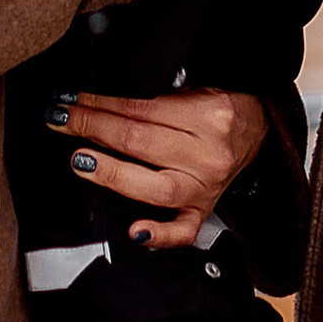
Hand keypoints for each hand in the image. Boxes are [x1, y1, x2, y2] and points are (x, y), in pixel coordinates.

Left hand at [47, 82, 268, 248]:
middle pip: (141, 143)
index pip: (141, 109)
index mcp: (207, 115)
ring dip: (113, 173)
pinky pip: (184, 231)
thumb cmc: (220, 104)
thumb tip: (101, 101)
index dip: (101, 104)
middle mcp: (208, 154)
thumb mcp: (197, 86)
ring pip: (157, 187)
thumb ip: (157, 95)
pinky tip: (133, 231)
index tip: (70, 100)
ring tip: (81, 161)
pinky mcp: (206, 212)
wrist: (260, 126)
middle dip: (94, 129)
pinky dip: (159, 235)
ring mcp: (207, 188)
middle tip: (62, 121)